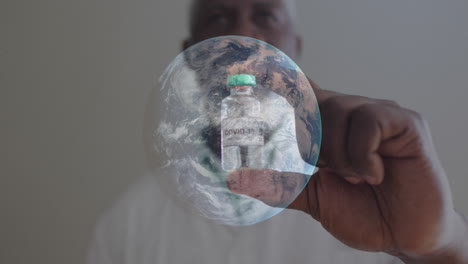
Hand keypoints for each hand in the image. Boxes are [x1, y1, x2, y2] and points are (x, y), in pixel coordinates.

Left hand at [227, 79, 467, 261]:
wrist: (403, 236)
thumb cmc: (361, 212)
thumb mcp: (313, 197)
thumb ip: (279, 184)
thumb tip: (236, 179)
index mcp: (328, 126)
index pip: (301, 91)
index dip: (278, 79)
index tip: (250, 69)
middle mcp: (351, 113)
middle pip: (313, 103)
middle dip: (314, 144)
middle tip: (330, 172)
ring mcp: (379, 114)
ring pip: (338, 110)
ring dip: (340, 154)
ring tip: (357, 178)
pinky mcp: (406, 123)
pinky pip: (368, 121)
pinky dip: (363, 154)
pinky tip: (375, 174)